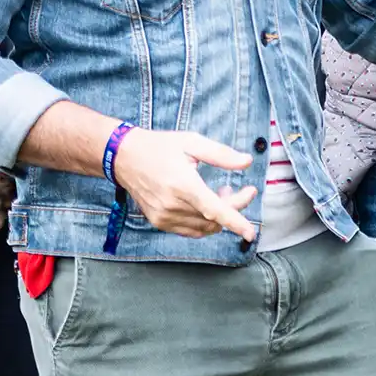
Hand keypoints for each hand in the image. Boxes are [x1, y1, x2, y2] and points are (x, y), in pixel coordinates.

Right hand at [111, 129, 257, 240]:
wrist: (124, 157)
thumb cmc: (159, 147)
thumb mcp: (192, 142)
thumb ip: (221, 154)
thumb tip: (247, 162)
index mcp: (182, 184)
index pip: (214, 210)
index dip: (235, 222)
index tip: (251, 233)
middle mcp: (172, 205)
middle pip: (214, 218)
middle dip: (235, 206)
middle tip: (243, 190)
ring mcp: (163, 217)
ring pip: (204, 227)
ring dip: (220, 215)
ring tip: (221, 192)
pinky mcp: (158, 222)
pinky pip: (191, 230)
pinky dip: (205, 222)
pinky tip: (206, 203)